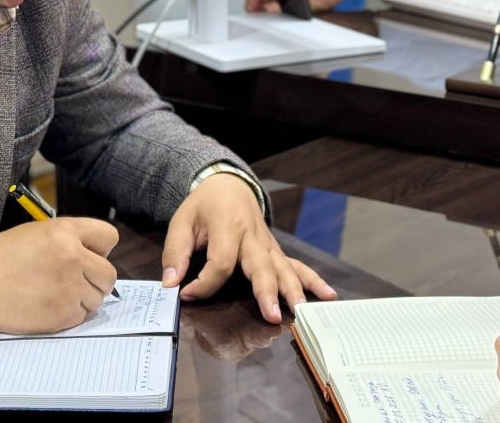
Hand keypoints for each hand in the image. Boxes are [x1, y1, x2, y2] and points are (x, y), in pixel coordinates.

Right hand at [0, 217, 117, 334]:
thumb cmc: (0, 258)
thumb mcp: (36, 232)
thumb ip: (68, 238)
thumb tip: (93, 254)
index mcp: (65, 232)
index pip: (109, 237)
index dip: (100, 248)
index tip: (91, 256)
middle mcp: (73, 258)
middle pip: (109, 274)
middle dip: (96, 279)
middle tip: (76, 280)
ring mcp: (69, 288)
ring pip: (97, 298)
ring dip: (83, 298)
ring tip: (56, 293)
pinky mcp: (63, 315)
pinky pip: (82, 316)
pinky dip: (69, 314)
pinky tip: (48, 305)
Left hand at [160, 173, 335, 323]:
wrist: (228, 183)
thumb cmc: (203, 206)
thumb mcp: (181, 222)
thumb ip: (175, 252)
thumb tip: (171, 283)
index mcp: (227, 225)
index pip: (221, 262)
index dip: (204, 283)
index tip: (187, 295)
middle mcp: (252, 235)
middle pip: (261, 265)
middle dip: (266, 291)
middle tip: (271, 316)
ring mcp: (268, 243)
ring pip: (283, 267)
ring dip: (293, 289)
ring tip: (301, 311)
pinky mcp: (275, 250)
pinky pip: (295, 264)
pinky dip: (312, 280)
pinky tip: (328, 295)